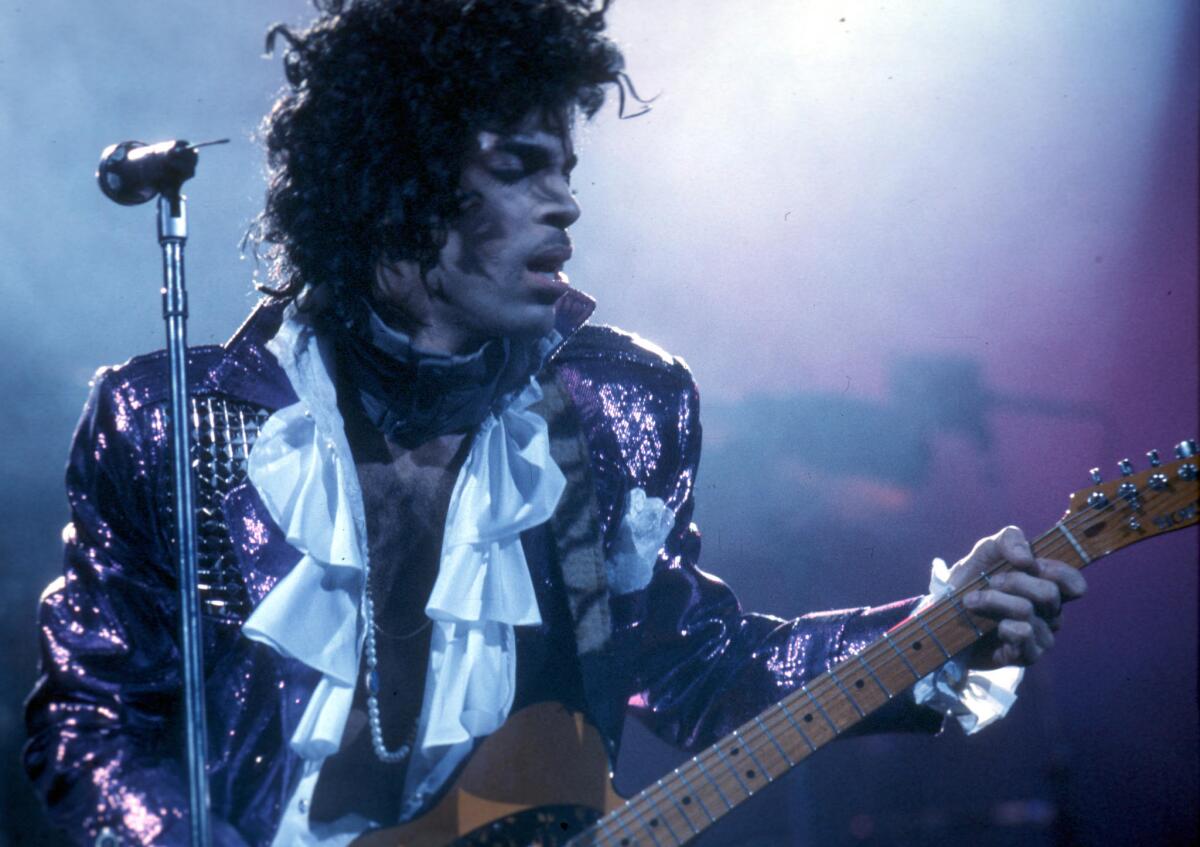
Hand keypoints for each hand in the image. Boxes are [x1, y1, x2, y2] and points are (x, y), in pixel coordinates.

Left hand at [946, 526, 1086, 670]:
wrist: (944, 613)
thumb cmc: (973, 580)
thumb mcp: (987, 551)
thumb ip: (1009, 540)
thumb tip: (1027, 558)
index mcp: (1047, 587)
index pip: (1074, 583)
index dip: (1057, 572)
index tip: (1028, 565)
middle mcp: (1049, 613)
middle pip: (1049, 594)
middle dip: (1014, 582)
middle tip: (989, 581)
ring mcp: (1040, 636)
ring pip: (1028, 613)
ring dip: (995, 601)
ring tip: (971, 601)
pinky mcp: (1024, 656)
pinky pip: (1023, 636)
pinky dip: (1004, 626)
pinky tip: (992, 626)